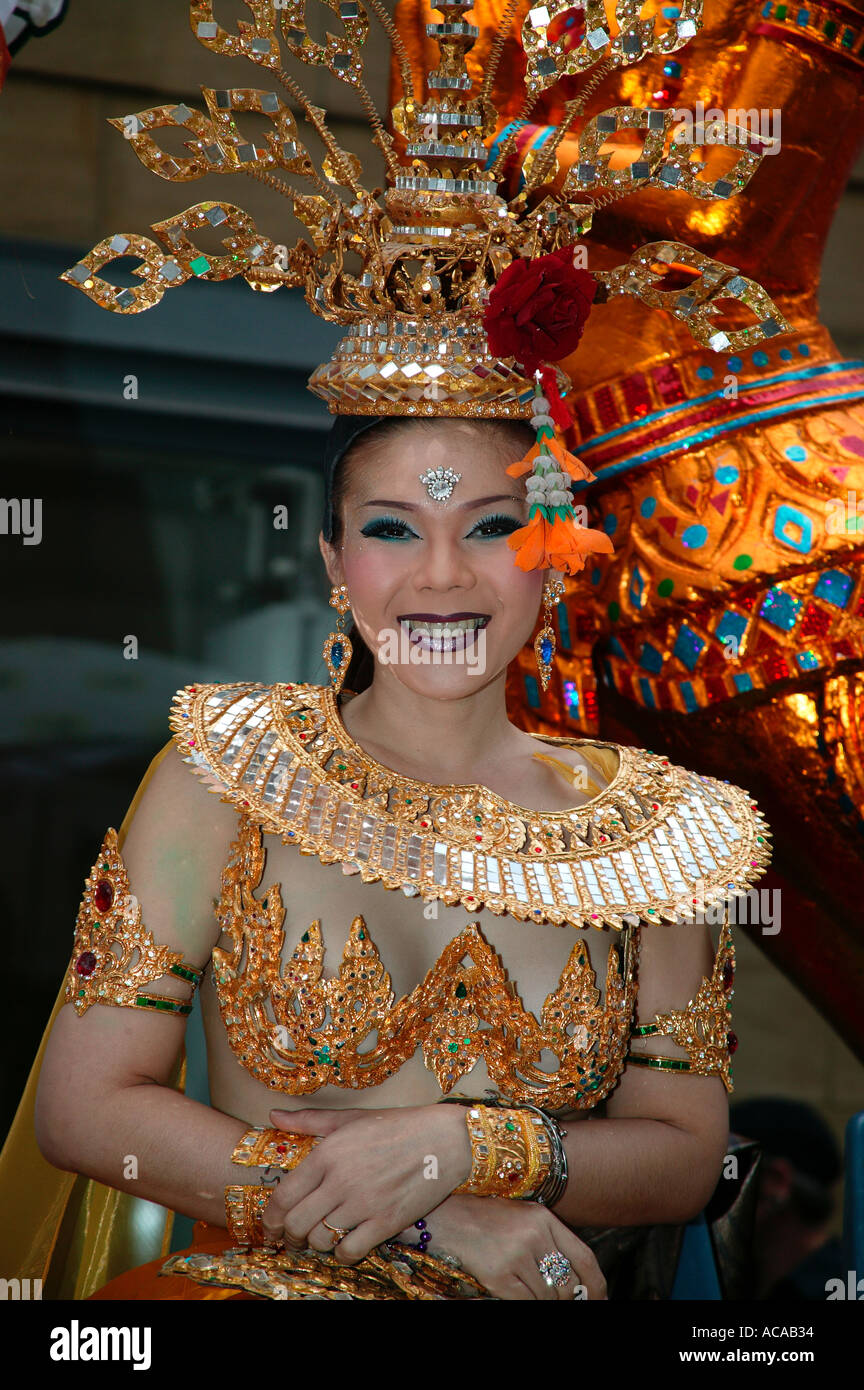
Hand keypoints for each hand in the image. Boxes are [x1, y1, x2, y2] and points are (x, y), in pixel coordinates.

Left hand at [261, 1104, 471, 1261]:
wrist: (445, 1139)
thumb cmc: (396, 1126)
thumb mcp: (350, 1118)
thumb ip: (308, 1120)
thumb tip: (273, 1116)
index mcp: (328, 1152)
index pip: (283, 1195)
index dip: (271, 1217)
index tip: (271, 1225)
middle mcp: (341, 1179)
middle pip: (297, 1223)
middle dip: (289, 1237)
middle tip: (292, 1239)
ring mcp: (364, 1203)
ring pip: (320, 1239)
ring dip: (314, 1245)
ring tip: (318, 1241)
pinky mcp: (386, 1222)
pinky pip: (350, 1251)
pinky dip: (341, 1255)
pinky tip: (344, 1247)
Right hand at [391, 1193, 607, 1300]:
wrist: (444, 1215)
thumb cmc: (485, 1217)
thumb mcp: (522, 1218)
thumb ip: (549, 1241)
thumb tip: (575, 1281)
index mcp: (544, 1218)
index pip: (584, 1257)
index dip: (597, 1284)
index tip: (600, 1298)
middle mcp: (534, 1235)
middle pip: (568, 1283)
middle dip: (566, 1297)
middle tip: (557, 1297)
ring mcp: (516, 1255)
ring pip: (547, 1297)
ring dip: (541, 1299)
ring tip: (526, 1287)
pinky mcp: (498, 1275)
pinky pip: (525, 1302)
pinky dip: (524, 1302)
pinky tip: (513, 1291)